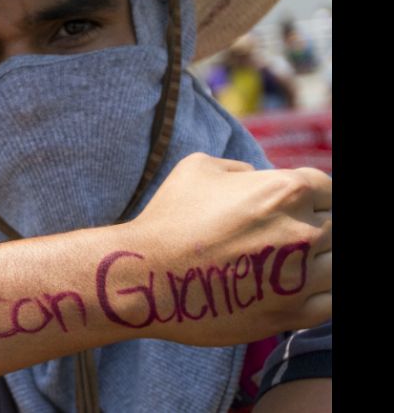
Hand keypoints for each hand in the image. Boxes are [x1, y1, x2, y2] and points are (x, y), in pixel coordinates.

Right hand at [116, 153, 330, 345]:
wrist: (147, 275)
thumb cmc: (168, 218)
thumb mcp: (199, 168)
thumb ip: (241, 168)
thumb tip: (256, 178)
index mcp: (286, 190)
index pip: (327, 189)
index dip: (312, 197)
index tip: (296, 208)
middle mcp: (302, 231)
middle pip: (334, 227)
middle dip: (314, 227)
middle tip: (283, 237)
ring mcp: (300, 276)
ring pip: (336, 265)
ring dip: (318, 262)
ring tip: (289, 264)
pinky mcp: (290, 314)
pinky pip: (331, 303)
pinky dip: (321, 293)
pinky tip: (299, 288)